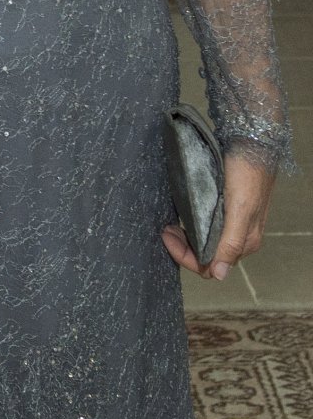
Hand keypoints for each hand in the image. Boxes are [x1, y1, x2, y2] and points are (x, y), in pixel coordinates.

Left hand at [161, 150, 274, 279]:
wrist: (252, 143)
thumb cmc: (246, 173)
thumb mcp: (240, 209)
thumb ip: (230, 243)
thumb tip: (219, 275)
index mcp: (243, 242)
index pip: (208, 268)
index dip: (184, 256)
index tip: (166, 234)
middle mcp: (240, 237)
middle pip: (206, 256)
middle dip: (182, 247)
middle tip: (165, 227)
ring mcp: (234, 224)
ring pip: (205, 242)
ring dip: (186, 237)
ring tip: (170, 222)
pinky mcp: (228, 210)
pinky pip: (208, 228)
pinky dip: (192, 226)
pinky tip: (181, 215)